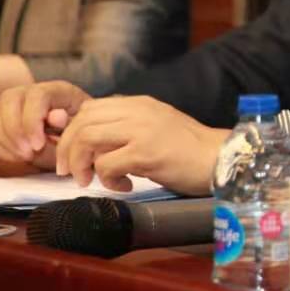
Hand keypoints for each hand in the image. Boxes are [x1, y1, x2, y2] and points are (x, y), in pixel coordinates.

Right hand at [0, 81, 90, 165]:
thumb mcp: (79, 132)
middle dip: (14, 130)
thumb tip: (56, 117)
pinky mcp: (0, 114)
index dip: (33, 121)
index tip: (38, 146)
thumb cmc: (77, 134)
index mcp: (58, 90)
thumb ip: (69, 125)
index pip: (38, 95)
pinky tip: (14, 155)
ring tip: (24, 156)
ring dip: (5, 139)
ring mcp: (13, 101)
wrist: (71, 138)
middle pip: (10, 99)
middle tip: (28, 154)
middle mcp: (32, 90)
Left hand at [53, 95, 228, 195]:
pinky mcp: (146, 153)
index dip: (73, 131)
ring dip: (80, 164)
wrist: (222, 158)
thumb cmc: (191, 150)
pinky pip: (107, 165)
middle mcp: (138, 111)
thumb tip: (92, 144)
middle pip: (81, 122)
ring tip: (89, 180)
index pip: (89, 108)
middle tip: (71, 172)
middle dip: (67, 149)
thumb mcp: (156, 127)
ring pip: (86, 139)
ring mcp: (142, 130)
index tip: (74, 154)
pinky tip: (123, 186)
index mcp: (140, 103)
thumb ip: (127, 127)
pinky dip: (106, 179)